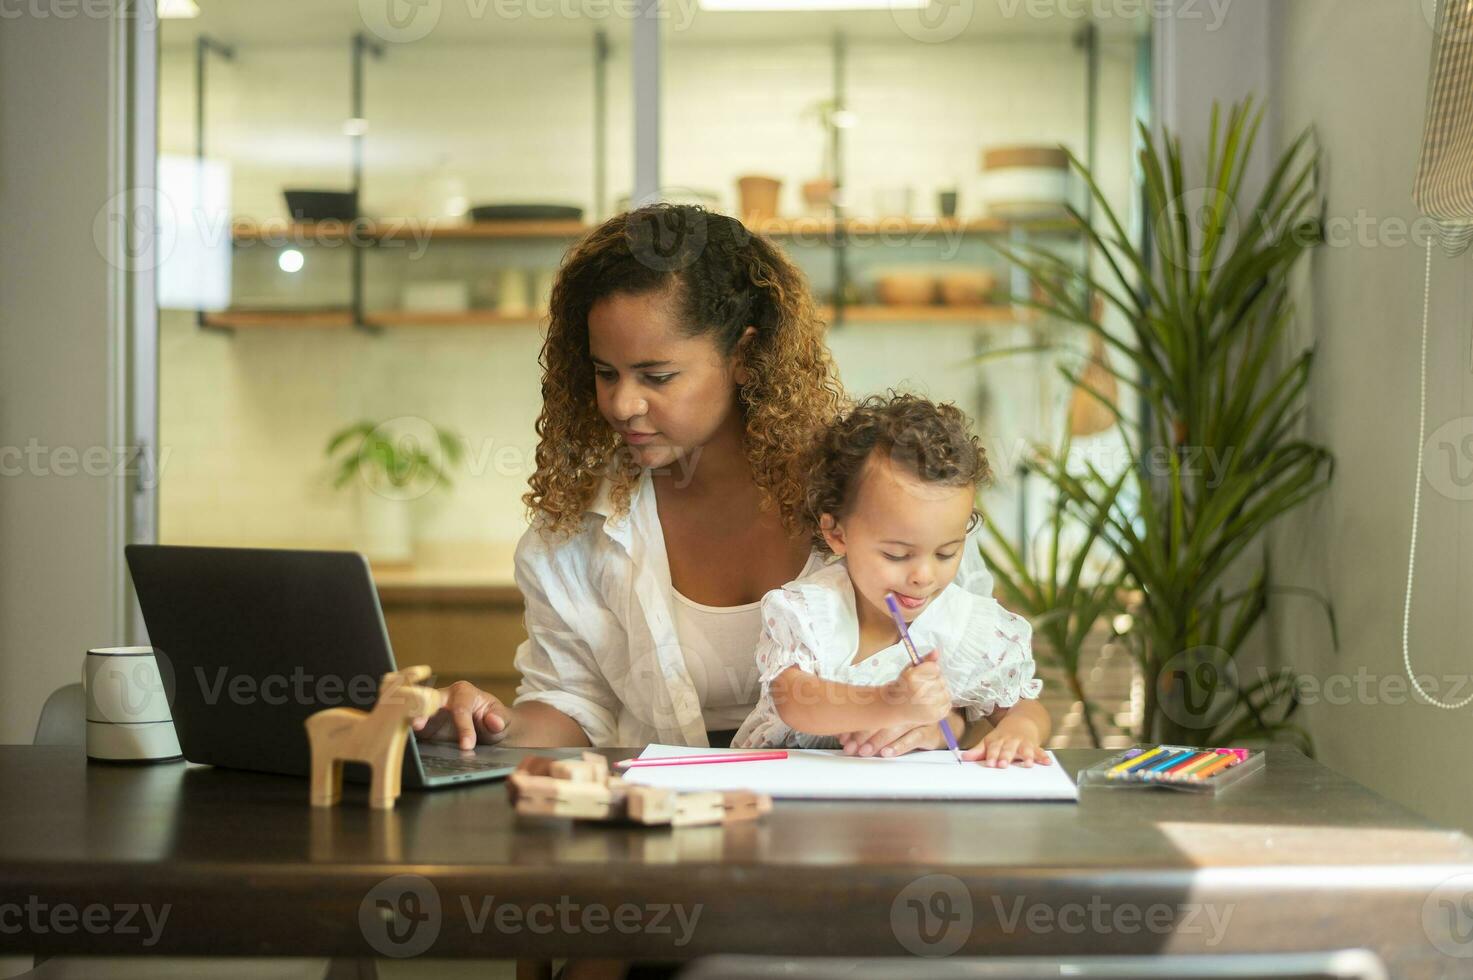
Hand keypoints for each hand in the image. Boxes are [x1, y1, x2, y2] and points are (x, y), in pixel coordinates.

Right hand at [411, 680, 510, 749]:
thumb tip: (494, 721)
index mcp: (463, 692)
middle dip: (423, 711)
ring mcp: (430, 712)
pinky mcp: (423, 726)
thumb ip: (499, 719)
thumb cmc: (494, 720)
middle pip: (431, 702)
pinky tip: (401, 741)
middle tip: (418, 725)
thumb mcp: (502, 719)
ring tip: (404, 732)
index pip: (460, 708)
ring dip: (411, 721)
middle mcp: (443, 698)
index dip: (463, 727)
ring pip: (417, 713)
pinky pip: (412, 728)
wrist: (487, 729)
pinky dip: (406, 732)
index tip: (468, 745)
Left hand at [840, 710, 960, 757]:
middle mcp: (906, 705)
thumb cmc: (909, 721)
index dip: (857, 722)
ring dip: (877, 741)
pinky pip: (913, 738)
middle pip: (882, 718)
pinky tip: (887, 752)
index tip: (844, 736)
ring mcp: (918, 718)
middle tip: (850, 746)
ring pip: (895, 729)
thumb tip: (844, 734)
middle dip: (863, 734)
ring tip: (864, 751)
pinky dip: (899, 746)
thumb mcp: (891, 715)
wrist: (940, 727)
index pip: (872, 709)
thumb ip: (870, 721)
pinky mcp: (929, 731)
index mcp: (894, 698)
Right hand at [882, 650, 951, 726]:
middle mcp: (919, 691)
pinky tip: (930, 703)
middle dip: (935, 682)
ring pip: (946, 692)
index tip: (922, 676)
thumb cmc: (902, 686)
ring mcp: (927, 705)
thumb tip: (937, 651)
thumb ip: (924, 660)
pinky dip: (941, 703)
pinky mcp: (934, 715)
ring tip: (927, 695)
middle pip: (941, 680)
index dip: (930, 671)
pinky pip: (948, 704)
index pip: (935, 668)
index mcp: (912, 677)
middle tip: (923, 687)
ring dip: (940, 693)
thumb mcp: (909, 670)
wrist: (892, 707)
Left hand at [962, 722, 1050, 768]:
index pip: (994, 748)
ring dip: (1027, 756)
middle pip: (1008, 749)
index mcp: (998, 740)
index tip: (990, 763)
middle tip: (1003, 765)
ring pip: (1025, 749)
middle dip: (1006, 757)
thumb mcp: (990, 740)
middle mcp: (1011, 741)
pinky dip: (1044, 756)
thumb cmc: (1003, 735)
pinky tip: (1047, 762)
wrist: (1022, 720)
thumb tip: (963, 758)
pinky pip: (1040, 751)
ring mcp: (1023, 742)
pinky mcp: (1035, 745)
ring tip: (1028, 764)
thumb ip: (978, 751)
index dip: (992, 755)